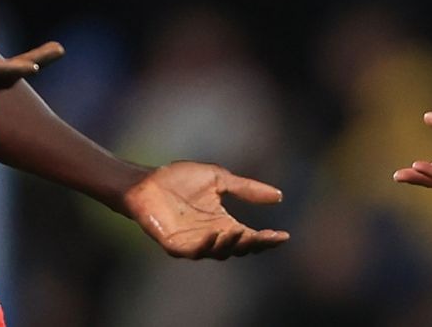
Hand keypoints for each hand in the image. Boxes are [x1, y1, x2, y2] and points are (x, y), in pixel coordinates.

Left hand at [123, 161, 289, 258]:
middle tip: (267, 237)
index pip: (250, 237)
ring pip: (219, 253)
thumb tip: (279, 196)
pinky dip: (206, 245)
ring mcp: (193, 242)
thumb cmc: (180, 179)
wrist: (147, 181)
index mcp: (223, 222)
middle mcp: (211, 236)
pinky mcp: (175, 245)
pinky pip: (194, 251)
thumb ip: (247, 189)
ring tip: (242, 232)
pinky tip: (215, 234)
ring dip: (232, 244)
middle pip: (238, 248)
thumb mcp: (220, 179)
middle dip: (254, 244)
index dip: (267, 239)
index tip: (284, 236)